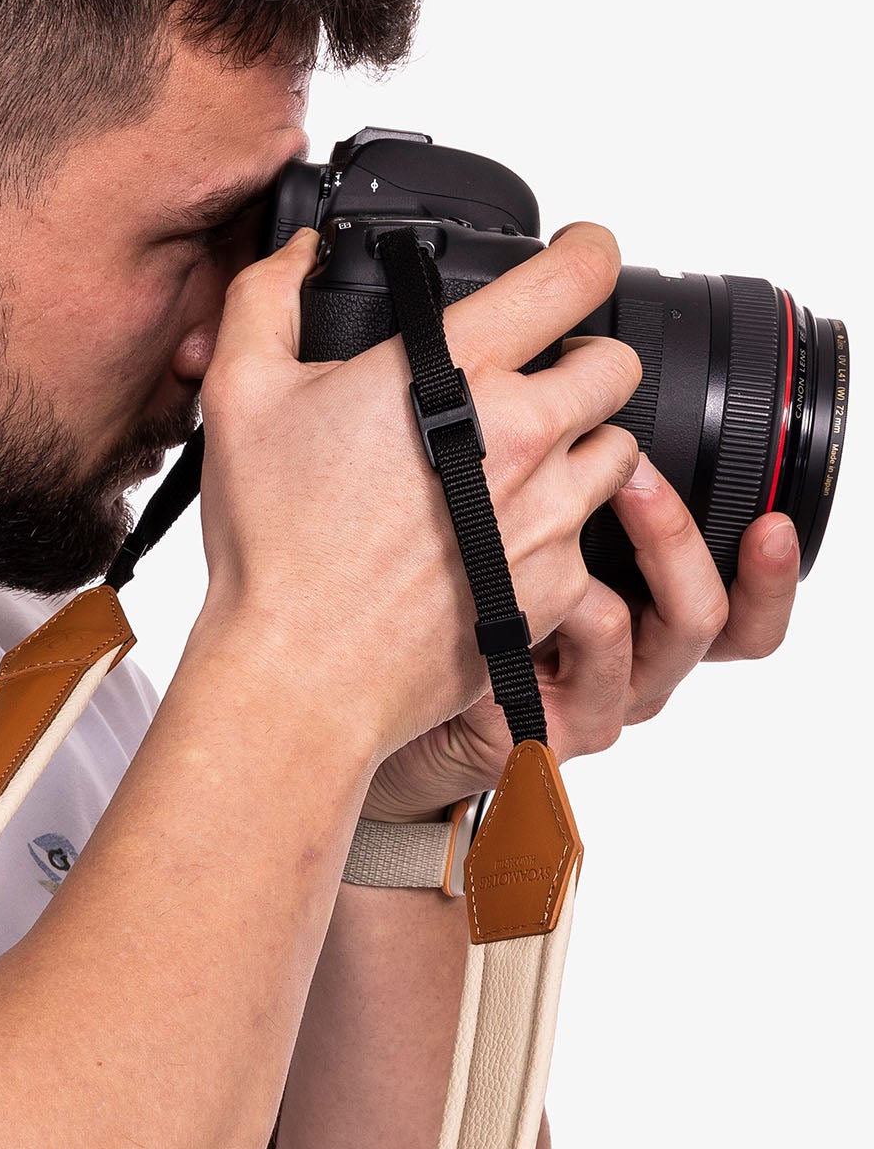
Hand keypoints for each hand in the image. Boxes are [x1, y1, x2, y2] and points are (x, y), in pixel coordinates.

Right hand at [193, 221, 645, 756]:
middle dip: (581, 363)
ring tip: (516, 470)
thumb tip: (295, 256)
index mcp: (458, 372)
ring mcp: (550, 515)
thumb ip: (266, 301)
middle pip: (616, 364)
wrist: (300, 673)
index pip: (575, 275)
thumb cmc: (273, 546)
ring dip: (581, 448)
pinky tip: (495, 544)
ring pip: (618, 452)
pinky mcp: (558, 586)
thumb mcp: (240, 398)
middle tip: (531, 385)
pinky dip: (556, 535)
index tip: (583, 253)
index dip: (588, 249)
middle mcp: (524, 436)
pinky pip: (590, 541)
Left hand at [364, 456, 801, 820]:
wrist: (375, 703)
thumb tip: (580, 418)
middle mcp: (632, 670)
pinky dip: (569, 603)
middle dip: (684, 535)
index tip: (773, 519)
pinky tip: (528, 571)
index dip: (772, 573)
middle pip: (711, 618)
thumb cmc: (447, 623)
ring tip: (608, 487)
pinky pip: (587, 655)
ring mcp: (594, 704)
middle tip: (643, 473)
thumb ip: (566, 510)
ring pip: (659, 634)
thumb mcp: (520, 558)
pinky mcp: (549, 730)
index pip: (739, 610)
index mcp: (641, 629)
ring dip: (643, 552)